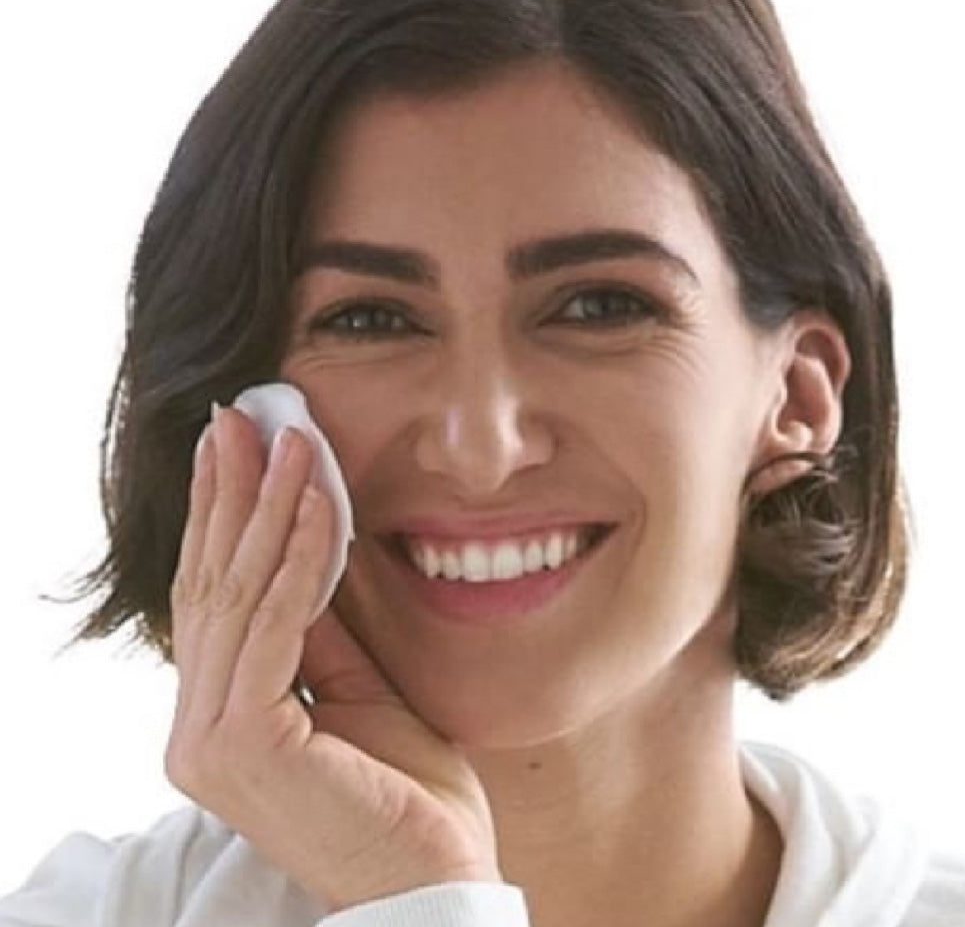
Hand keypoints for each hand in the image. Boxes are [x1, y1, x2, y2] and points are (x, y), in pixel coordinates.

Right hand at [166, 404, 499, 911]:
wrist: (436, 881)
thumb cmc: (403, 792)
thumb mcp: (358, 689)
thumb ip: (321, 630)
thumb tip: (305, 549)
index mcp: (220, 717)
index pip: (216, 595)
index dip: (223, 515)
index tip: (236, 447)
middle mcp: (196, 728)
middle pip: (213, 583)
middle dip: (229, 492)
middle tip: (239, 416)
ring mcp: (210, 739)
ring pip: (237, 593)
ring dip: (265, 506)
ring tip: (283, 436)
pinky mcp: (245, 743)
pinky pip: (276, 624)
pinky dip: (297, 557)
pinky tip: (315, 500)